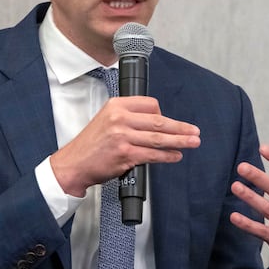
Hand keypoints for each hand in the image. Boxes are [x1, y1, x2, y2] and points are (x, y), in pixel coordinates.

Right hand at [51, 96, 200, 196]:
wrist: (74, 163)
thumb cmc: (90, 145)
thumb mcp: (105, 120)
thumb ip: (128, 118)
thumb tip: (155, 123)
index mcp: (116, 106)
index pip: (150, 104)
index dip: (163, 114)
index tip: (171, 122)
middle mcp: (119, 119)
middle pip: (158, 121)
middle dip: (180, 128)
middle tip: (194, 131)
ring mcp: (122, 136)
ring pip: (159, 138)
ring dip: (179, 141)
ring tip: (192, 142)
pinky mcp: (125, 154)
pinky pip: (153, 154)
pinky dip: (167, 156)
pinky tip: (175, 156)